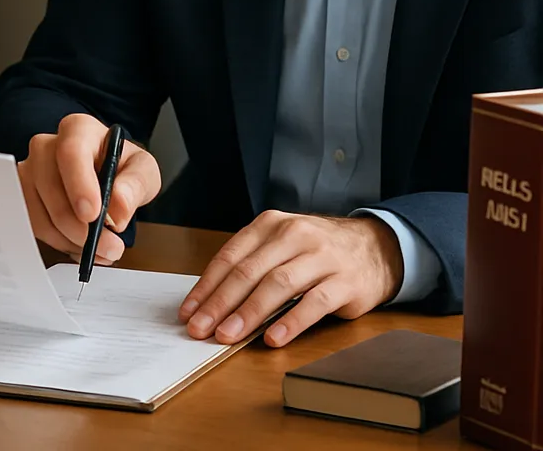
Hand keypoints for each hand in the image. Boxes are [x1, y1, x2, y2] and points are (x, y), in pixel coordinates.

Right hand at [18, 113, 160, 263]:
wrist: (107, 179)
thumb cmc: (120, 168)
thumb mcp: (142, 171)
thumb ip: (135, 185)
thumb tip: (118, 208)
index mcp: (78, 130)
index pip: (70, 151)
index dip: (79, 184)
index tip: (93, 214)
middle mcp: (46, 146)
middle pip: (49, 184)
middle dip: (77, 224)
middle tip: (107, 246)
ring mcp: (29, 172)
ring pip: (37, 210)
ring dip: (69, 238)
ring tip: (99, 249)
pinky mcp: (22, 197)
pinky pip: (33, 225)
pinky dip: (59, 243)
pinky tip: (80, 245)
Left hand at [178, 211, 402, 346]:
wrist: (374, 247)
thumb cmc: (316, 251)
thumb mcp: (281, 244)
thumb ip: (252, 264)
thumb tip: (210, 300)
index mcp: (270, 224)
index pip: (230, 257)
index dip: (206, 286)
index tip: (188, 312)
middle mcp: (293, 234)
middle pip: (249, 271)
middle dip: (220, 303)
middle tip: (200, 329)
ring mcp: (321, 256)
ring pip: (277, 285)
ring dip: (249, 314)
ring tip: (228, 336)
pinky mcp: (345, 281)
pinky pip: (314, 302)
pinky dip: (291, 322)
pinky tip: (273, 339)